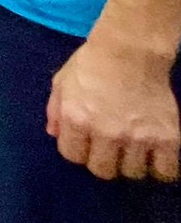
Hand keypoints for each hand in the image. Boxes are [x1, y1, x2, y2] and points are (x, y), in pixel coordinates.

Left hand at [48, 31, 180, 180]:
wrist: (132, 49)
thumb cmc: (93, 62)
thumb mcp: (63, 82)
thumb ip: (55, 110)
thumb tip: (55, 135)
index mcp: (77, 119)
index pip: (72, 156)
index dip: (79, 150)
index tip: (87, 141)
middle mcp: (106, 132)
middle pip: (103, 170)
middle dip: (104, 161)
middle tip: (111, 148)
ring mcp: (138, 137)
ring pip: (133, 173)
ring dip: (132, 164)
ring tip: (133, 149)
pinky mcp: (167, 137)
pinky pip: (166, 172)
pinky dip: (161, 169)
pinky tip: (156, 157)